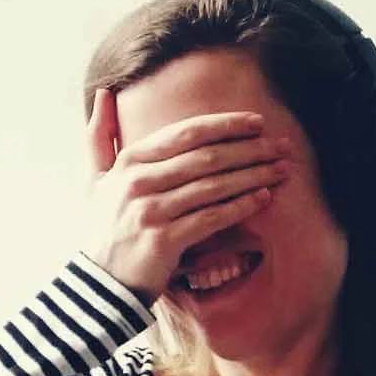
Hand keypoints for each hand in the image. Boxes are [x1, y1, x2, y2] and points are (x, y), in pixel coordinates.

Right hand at [85, 87, 288, 304]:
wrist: (100, 284)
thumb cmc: (104, 229)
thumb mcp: (95, 180)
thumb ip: (99, 136)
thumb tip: (104, 91)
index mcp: (129, 161)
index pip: (187, 133)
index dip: (226, 125)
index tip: (257, 122)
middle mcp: (138, 182)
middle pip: (207, 156)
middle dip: (249, 148)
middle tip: (281, 146)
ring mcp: (151, 211)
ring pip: (214, 185)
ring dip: (253, 175)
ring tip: (280, 169)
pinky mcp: (164, 240)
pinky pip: (212, 217)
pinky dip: (241, 206)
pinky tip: (264, 198)